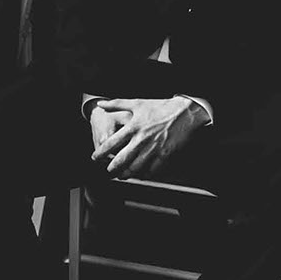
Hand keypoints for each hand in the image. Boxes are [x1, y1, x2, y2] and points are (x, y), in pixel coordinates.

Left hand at [89, 96, 206, 178]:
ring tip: (123, 176)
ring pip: (136, 167)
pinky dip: (145, 174)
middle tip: (108, 172)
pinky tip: (141, 175)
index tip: (94, 158)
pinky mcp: (166, 154)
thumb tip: (101, 104)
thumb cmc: (160, 107)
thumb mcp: (137, 103)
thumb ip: (117, 104)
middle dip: (112, 168)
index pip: (111, 143)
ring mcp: (154, 148)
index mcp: (132, 128)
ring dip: (127, 174)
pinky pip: (153, 169)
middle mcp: (141, 140)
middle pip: (122, 159)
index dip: (100, 153)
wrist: (185, 112)